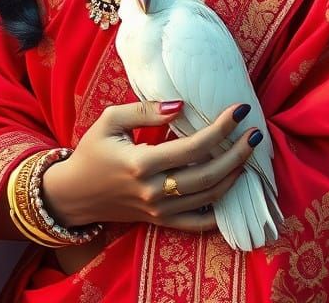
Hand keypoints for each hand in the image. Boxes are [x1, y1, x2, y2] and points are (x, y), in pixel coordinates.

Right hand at [41, 99, 260, 232]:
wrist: (74, 195)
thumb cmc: (92, 152)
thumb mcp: (110, 120)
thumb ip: (146, 110)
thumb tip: (181, 105)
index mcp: (141, 164)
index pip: (193, 148)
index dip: (220, 129)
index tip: (239, 110)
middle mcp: (153, 191)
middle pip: (208, 175)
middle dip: (237, 153)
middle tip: (255, 132)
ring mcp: (158, 211)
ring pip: (208, 198)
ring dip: (234, 175)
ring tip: (248, 153)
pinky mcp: (160, 221)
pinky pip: (197, 223)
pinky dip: (219, 210)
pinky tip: (233, 189)